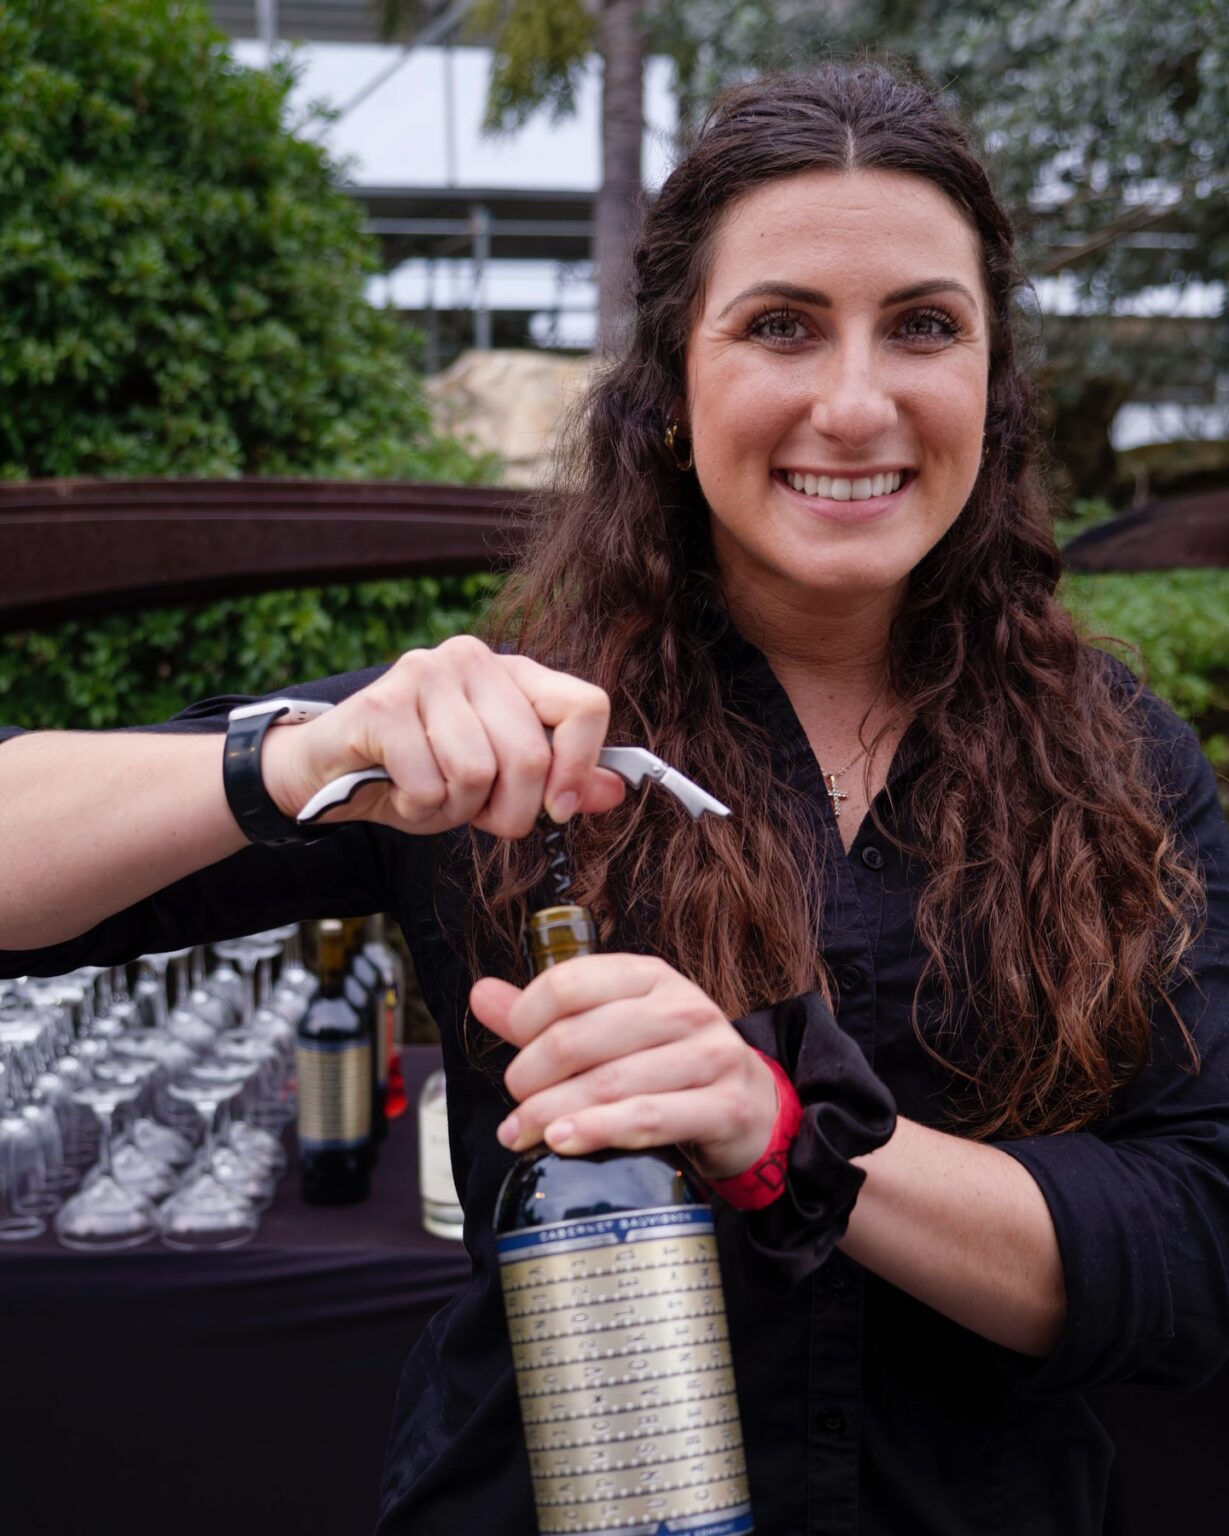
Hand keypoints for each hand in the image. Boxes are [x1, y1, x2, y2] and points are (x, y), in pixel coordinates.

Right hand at [259, 635, 624, 835]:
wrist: (331, 772)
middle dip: (510, 810)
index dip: (579, 767)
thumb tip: (615, 790)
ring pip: (477, 772)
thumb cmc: (419, 772)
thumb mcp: (498, 784)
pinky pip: (430, 783)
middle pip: (531, 754)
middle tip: (480, 813)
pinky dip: (419, 807)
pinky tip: (402, 790)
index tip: (557, 809)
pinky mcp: (381, 705)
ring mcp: (423, 674)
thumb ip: (557, 783)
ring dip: (458, 809)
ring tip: (434, 794)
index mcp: (512, 673)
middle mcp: (472, 660)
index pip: (585, 706)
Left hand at [472, 954, 779, 1180]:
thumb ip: (548, 1014)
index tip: (510, 1047)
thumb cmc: (669, 1062)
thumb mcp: (614, 1025)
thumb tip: (480, 994)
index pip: (570, 983)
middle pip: (579, 1037)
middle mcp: (682, 1008)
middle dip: (530, 1076)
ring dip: (551, 1112)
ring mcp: (709, 1056)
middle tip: (513, 1101)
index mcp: (650, 976)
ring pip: (609, 1083)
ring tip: (519, 1133)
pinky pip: (649, 1118)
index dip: (525, 1016)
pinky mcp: (724, 1106)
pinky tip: (562, 1141)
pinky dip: (598, 1132)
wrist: (751, 1105)